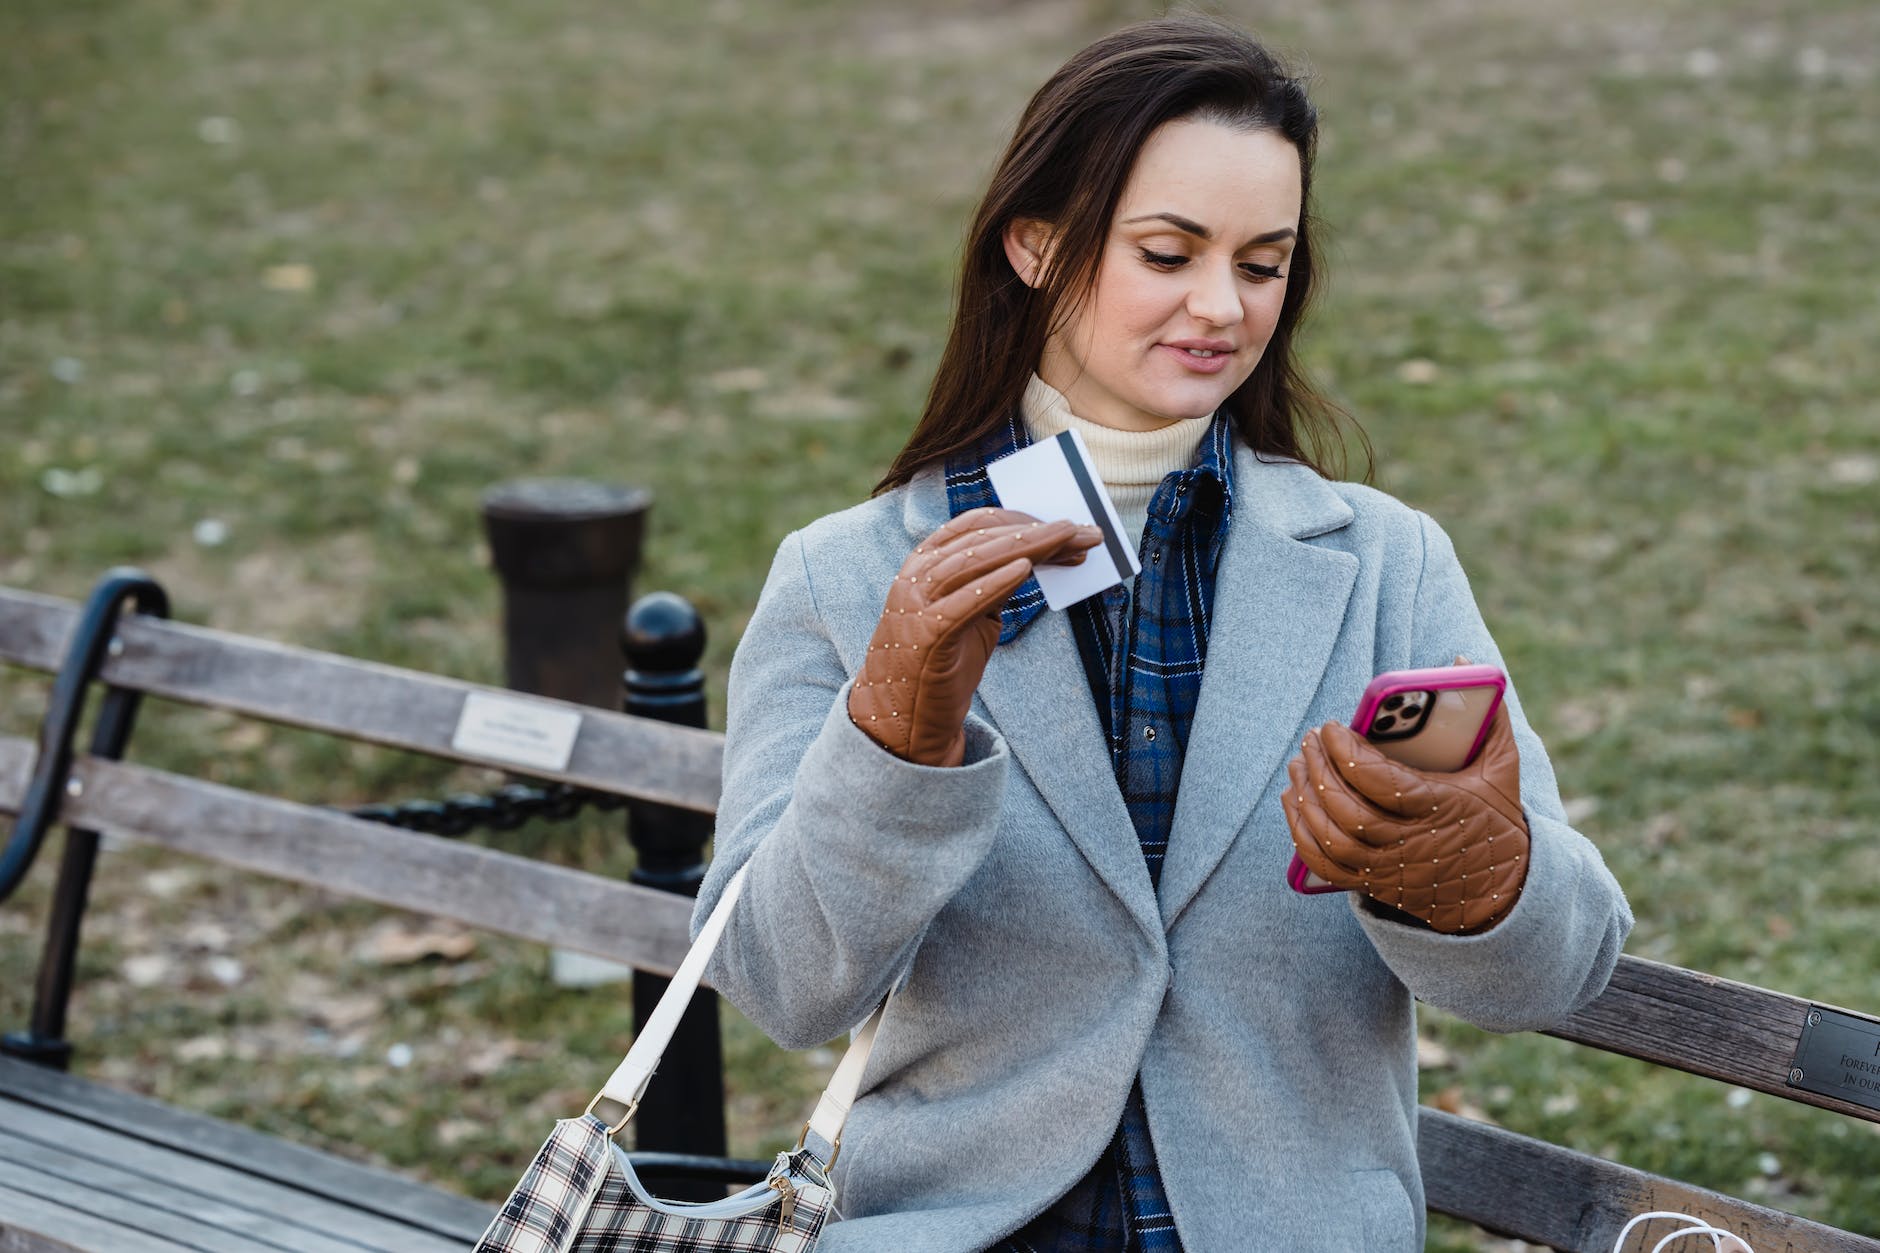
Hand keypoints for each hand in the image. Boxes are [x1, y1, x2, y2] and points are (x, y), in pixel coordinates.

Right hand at [849, 507, 1100, 766]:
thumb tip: (1037, 559)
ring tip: (1065, 539)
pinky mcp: (926, 637)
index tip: (1070, 527)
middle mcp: (917, 576)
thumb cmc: (941, 664)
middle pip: (982, 539)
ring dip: (1025, 546)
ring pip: (973, 561)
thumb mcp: (972, 616)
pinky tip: (1024, 569)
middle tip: (1084, 530)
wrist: (901, 720)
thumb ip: (994, 585)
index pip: (977, 526)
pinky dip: (993, 583)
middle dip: (1037, 531)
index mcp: (925, 564)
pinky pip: (962, 604)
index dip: (1024, 520)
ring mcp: (917, 605)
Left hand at [1282, 702, 1529, 933]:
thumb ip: (1488, 714)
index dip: (1346, 752)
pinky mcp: (1373, 883)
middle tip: (1309, 739)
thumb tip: (1460, 660)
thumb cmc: (1497, 820)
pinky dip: (1301, 833)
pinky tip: (1294, 801)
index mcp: (1440, 807)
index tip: (1331, 726)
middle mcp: (1411, 842)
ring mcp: (1388, 867)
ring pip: (1331, 837)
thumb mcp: (1502, 767)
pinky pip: (1324, 864)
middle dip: (1320, 769)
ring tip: (1298, 764)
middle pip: (1348, 809)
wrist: (1501, 891)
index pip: (1380, 781)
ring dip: (1305, 798)